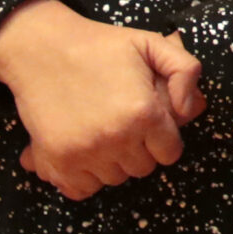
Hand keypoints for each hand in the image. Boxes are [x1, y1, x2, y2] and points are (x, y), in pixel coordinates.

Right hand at [0, 0, 205, 200]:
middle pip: (143, 168)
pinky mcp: (56, 162)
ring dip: (112, 162)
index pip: (170, 153)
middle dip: (140, 149)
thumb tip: (193, 109)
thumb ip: (186, 71)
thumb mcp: (151, 43)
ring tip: (102, 131)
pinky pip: (82, 190)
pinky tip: (84, 150)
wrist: (40, 48)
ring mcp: (84, 153)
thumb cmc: (99, 46)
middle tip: (123, 123)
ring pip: (114, 179)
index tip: (150, 124)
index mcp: (143, 113)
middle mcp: (116, 138)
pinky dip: (84, 177)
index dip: (163, 139)